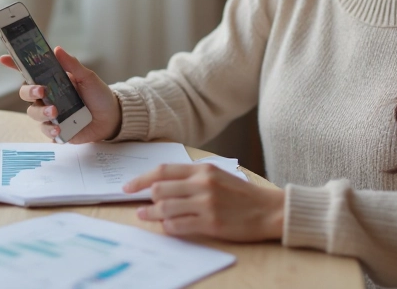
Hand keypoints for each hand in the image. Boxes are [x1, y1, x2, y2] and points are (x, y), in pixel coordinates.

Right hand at [0, 46, 121, 142]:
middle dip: (29, 91)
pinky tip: (58, 128)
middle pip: (26, 93)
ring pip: (33, 113)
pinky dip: (49, 130)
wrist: (112, 117)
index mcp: (53, 80)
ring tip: (55, 112)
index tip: (3, 58)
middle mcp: (48, 96)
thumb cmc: (99, 95)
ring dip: (41, 112)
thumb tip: (57, 49)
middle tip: (42, 91)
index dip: (15, 65)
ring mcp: (50, 114)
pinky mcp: (56, 130)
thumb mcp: (88, 78)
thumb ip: (72, 65)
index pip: (30, 71)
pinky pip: (45, 131)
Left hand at [123, 163, 284, 241]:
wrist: (268, 210)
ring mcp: (206, 204)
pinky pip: (178, 226)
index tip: (128, 187)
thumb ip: (192, 178)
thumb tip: (162, 185)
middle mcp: (202, 184)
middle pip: (159, 189)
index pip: (163, 171)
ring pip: (164, 208)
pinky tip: (166, 226)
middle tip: (139, 206)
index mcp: (203, 170)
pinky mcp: (210, 223)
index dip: (141, 179)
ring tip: (145, 217)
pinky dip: (167, 227)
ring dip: (150, 215)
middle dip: (145, 199)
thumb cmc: (241, 194)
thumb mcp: (218, 176)